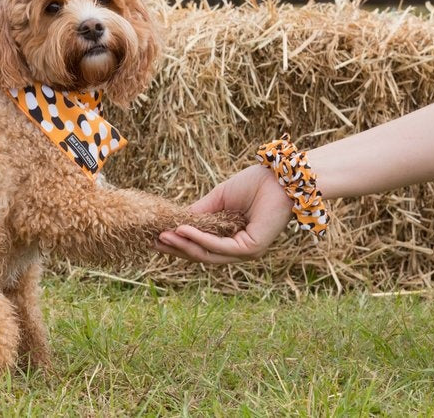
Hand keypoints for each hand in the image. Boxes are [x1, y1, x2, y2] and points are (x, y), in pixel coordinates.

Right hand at [155, 165, 291, 263]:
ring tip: (163, 236)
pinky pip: (219, 246)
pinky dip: (199, 238)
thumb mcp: (219, 199)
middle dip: (176, 248)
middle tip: (153, 242)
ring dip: (183, 245)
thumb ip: (200, 212)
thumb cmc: (254, 184)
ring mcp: (246, 252)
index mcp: (232, 239)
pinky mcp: (251, 249)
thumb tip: (175, 222)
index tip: (155, 237)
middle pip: (201, 254)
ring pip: (207, 253)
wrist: (280, 177)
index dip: (178, 243)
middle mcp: (238, 249)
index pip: (201, 246)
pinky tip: (183, 229)